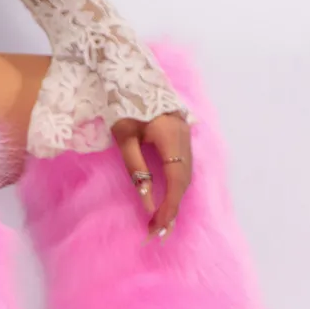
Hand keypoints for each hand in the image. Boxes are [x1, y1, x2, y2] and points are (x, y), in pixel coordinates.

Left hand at [112, 113, 191, 239]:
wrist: (131, 74)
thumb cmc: (123, 104)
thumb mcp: (124, 138)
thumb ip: (137, 170)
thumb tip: (147, 203)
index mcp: (171, 136)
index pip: (176, 180)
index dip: (169, 206)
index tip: (157, 226)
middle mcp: (184, 137)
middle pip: (183, 182)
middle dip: (171, 210)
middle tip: (157, 234)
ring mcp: (186, 137)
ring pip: (185, 177)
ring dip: (174, 202)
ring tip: (160, 225)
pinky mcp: (183, 138)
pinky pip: (183, 170)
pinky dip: (176, 190)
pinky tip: (167, 204)